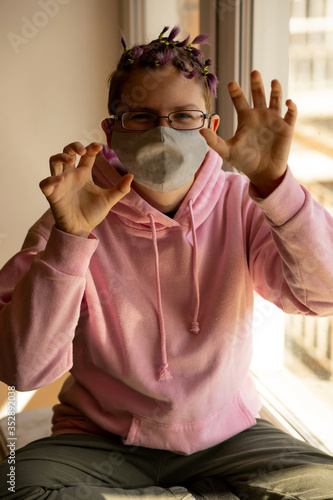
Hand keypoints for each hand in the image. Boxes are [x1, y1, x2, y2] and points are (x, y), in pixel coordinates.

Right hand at [40, 142, 132, 236]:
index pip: (86, 155)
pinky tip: (60, 180)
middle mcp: (71, 175)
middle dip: (72, 146)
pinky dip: (50, 180)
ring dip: (60, 157)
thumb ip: (120, 189)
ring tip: (71, 160)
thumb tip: (131, 176)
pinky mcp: (52, 194)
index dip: (90, 147)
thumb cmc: (92, 213)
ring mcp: (60, 184)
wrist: (82, 229)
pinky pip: (45, 183)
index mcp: (84, 174)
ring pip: (54, 162)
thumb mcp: (109, 200)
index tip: (98, 147)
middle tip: (81, 151)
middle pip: (66, 152)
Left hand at [201, 70, 296, 196]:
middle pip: (258, 94)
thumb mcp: (227, 152)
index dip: (236, 91)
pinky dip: (291, 107)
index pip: (240, 100)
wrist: (262, 173)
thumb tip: (200, 131)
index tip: (231, 84)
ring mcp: (274, 120)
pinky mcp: (286, 127)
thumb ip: (214, 141)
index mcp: (246, 118)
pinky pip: (291, 113)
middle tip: (254, 72)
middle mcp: (260, 115)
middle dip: (256, 83)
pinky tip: (288, 102)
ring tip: (274, 82)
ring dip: (276, 90)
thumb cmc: (245, 162)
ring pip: (276, 99)